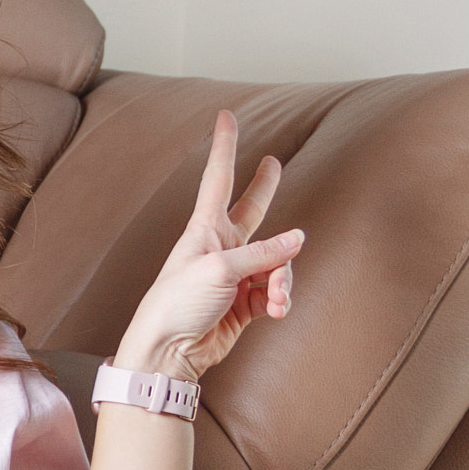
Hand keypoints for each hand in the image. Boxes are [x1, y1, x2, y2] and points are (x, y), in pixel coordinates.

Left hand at [113, 110, 302, 381]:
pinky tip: (278, 309)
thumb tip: (300, 239)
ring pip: (276, 262)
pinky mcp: (245, 303)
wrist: (168, 352)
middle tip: (274, 163)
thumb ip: (263, 253)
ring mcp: (235, 275)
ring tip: (278, 297)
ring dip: (283, 278)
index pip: (219, 178)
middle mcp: (221, 247)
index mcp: (204, 229)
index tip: (226, 116)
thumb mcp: (220, 269)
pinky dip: (280, 299)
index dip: (225, 146)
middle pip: (251, 210)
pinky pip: (275, 292)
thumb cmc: (178, 304)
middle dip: (264, 188)